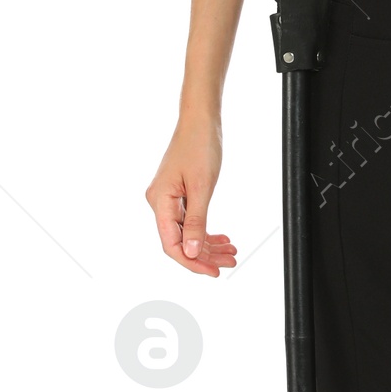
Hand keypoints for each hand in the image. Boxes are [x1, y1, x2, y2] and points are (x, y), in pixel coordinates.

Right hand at [147, 113, 237, 276]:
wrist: (200, 120)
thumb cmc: (200, 146)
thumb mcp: (202, 187)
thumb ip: (195, 222)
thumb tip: (190, 252)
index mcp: (159, 201)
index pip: (172, 245)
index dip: (192, 262)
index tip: (214, 271)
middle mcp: (159, 202)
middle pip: (180, 241)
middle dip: (205, 255)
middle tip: (230, 262)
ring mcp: (167, 199)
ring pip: (187, 232)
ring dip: (209, 244)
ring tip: (231, 251)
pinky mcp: (177, 194)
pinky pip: (190, 220)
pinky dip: (206, 230)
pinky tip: (222, 238)